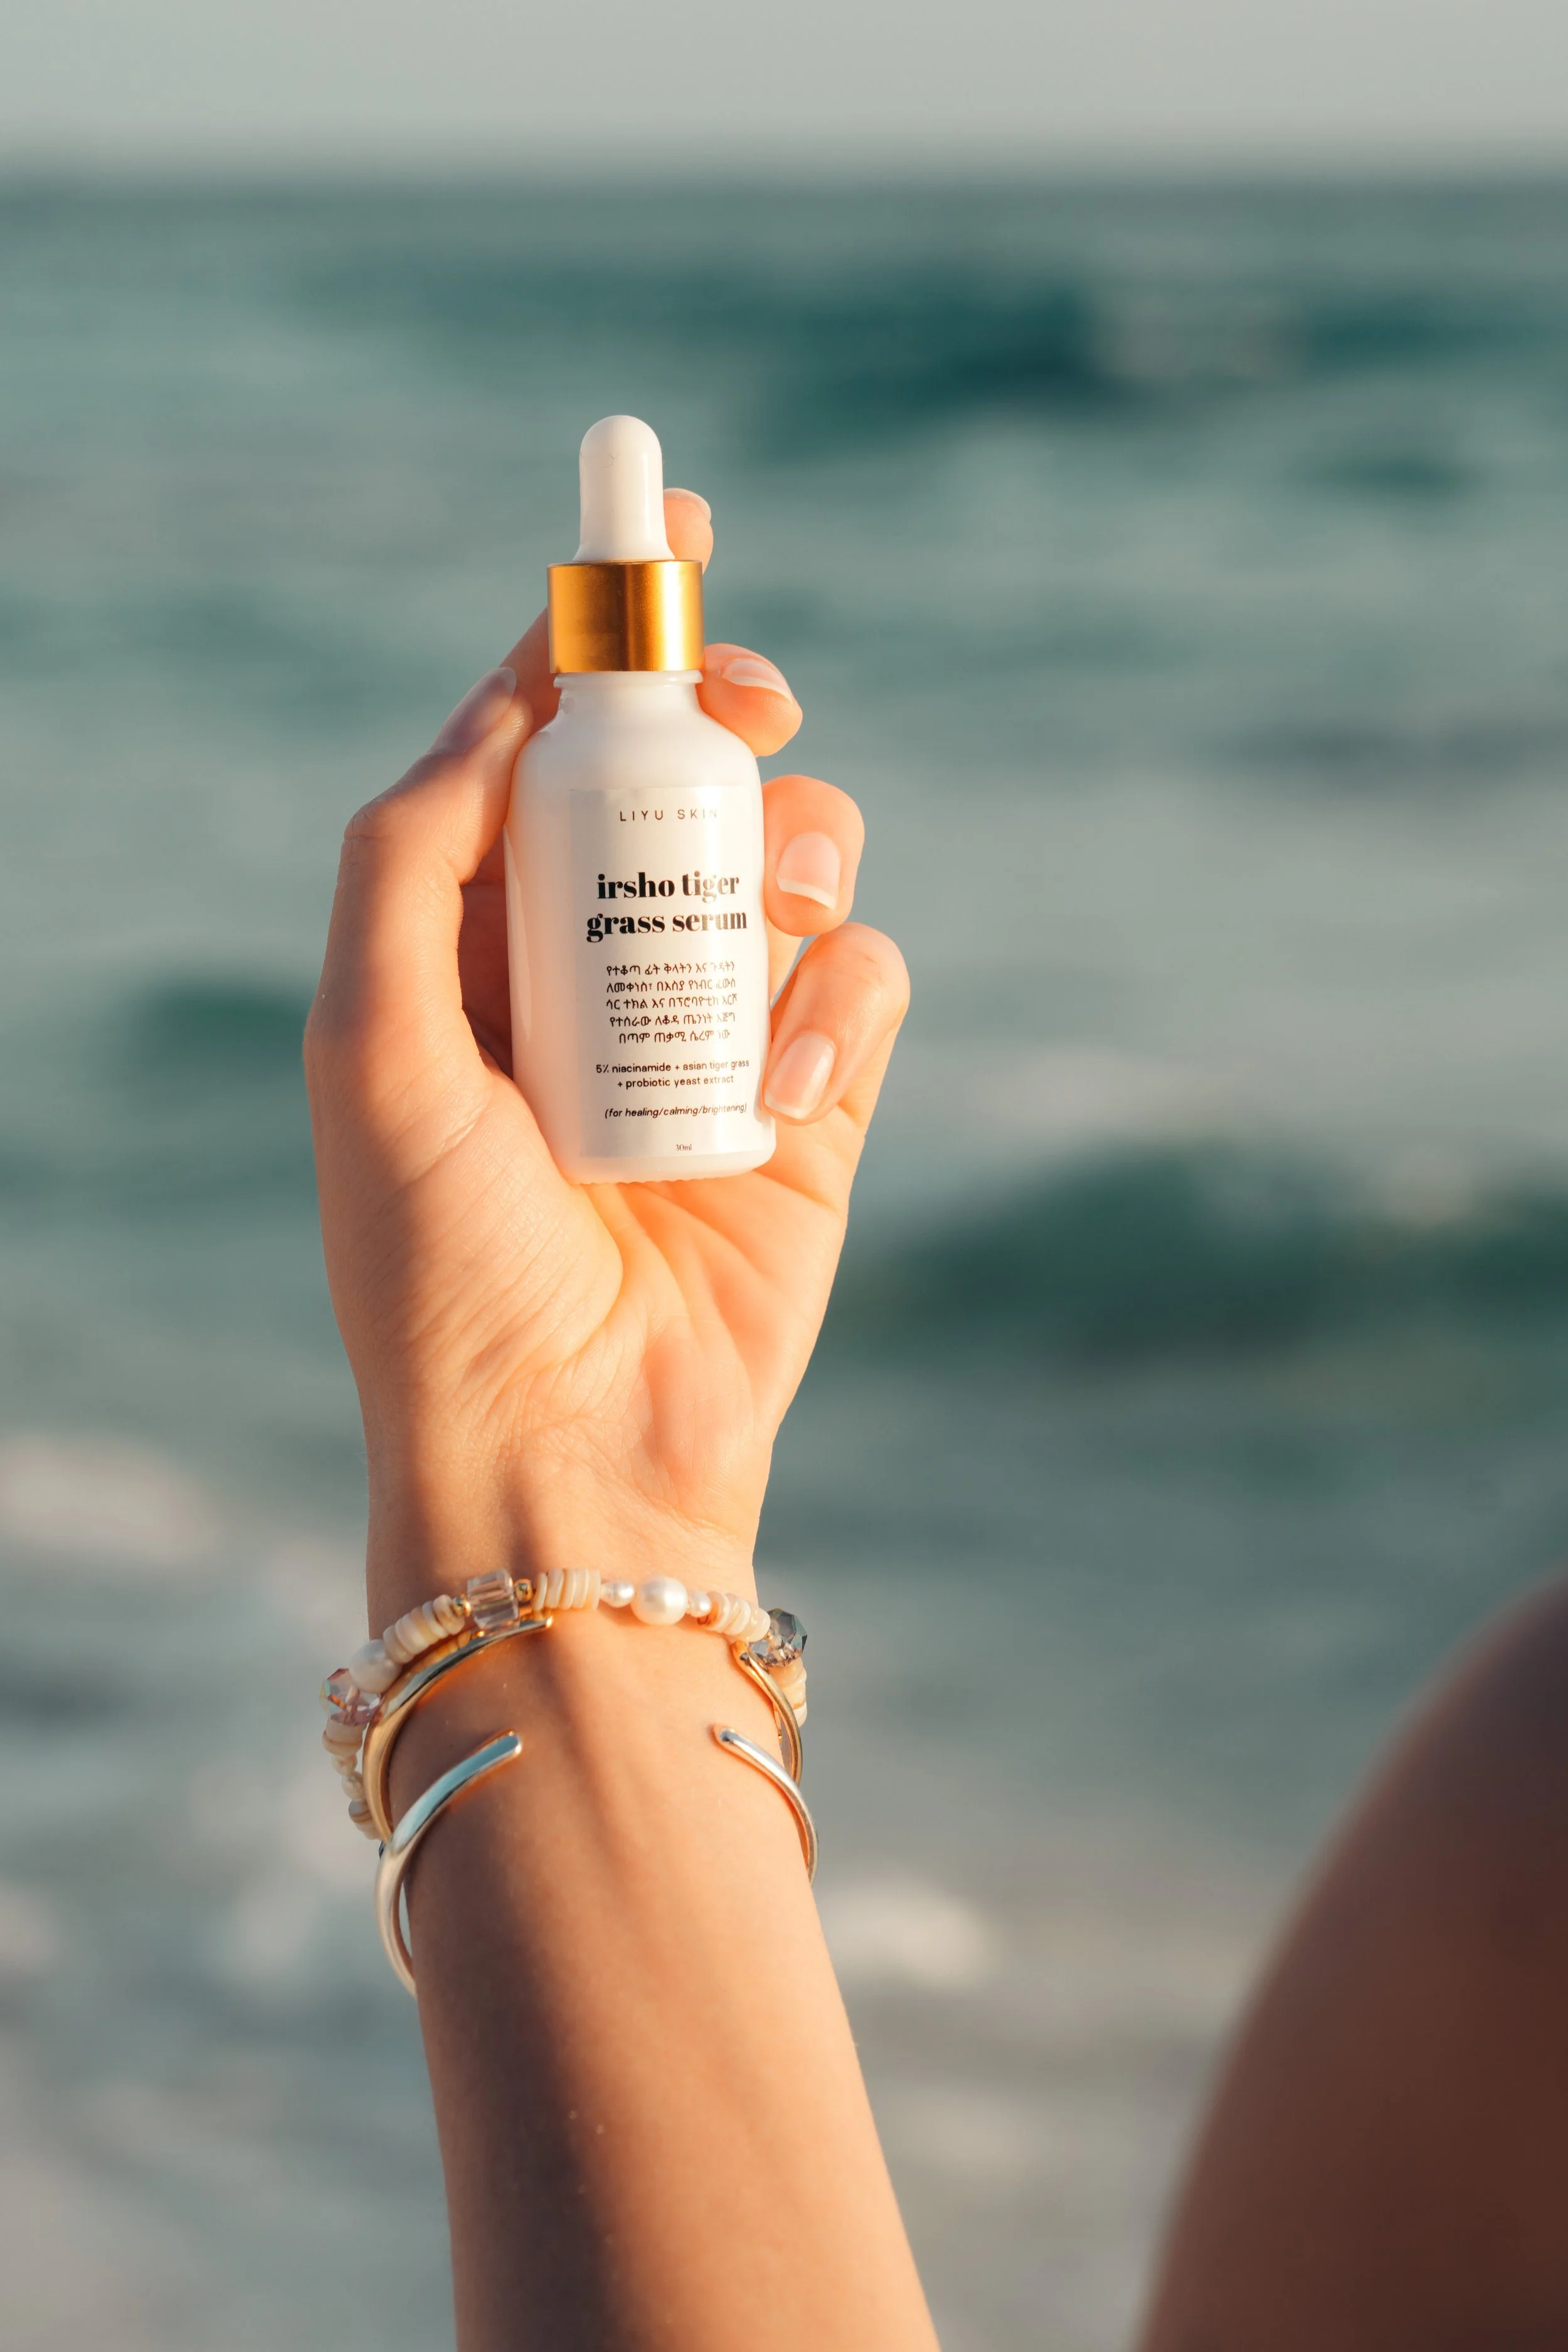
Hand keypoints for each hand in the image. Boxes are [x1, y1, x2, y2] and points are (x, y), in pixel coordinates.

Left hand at [306, 490, 908, 1621]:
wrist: (567, 1448)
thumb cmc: (440, 1261)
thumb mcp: (368, 1041)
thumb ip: (408, 856)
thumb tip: (503, 710)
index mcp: (480, 941)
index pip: (545, 747)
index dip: (604, 633)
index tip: (668, 527)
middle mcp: (602, 970)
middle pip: (691, 779)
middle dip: (727, 720)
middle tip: (753, 715)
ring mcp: (719, 1033)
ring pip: (801, 859)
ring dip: (797, 857)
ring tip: (764, 932)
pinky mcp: (818, 1103)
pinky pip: (866, 980)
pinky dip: (843, 1003)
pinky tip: (786, 1090)